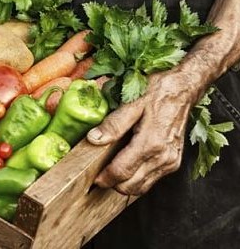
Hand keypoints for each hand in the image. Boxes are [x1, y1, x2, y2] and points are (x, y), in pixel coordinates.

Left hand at [86, 71, 200, 194]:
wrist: (183, 89)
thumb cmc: (158, 91)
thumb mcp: (132, 103)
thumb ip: (113, 124)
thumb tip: (94, 139)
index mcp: (151, 143)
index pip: (122, 172)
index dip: (104, 178)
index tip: (92, 178)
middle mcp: (163, 157)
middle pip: (131, 186)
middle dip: (112, 184)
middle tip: (98, 175)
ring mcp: (171, 162)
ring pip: (142, 187)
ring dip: (124, 185)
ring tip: (110, 173)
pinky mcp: (174, 162)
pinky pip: (152, 180)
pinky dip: (137, 180)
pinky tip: (127, 169)